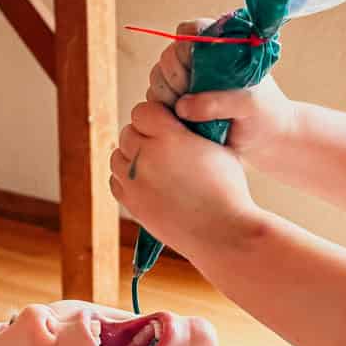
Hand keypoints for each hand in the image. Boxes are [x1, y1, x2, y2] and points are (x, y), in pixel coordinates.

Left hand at [110, 101, 264, 262]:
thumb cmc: (229, 191)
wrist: (224, 234)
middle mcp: (146, 157)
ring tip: (155, 165)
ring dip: (133, 157)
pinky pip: (116, 181)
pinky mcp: (133, 204)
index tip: (167, 124)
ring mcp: (135, 183)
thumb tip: (181, 119)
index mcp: (169, 137)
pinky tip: (148, 182)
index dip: (155, 116)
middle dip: (144, 136)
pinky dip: (128, 179)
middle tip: (164, 147)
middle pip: (128, 132)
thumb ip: (194, 130)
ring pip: (118, 157)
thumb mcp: (219, 149)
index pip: (142, 111)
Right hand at [145, 19, 298, 169]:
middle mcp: (200, 59)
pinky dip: (163, 109)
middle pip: (169, 56)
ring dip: (166, 94)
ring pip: (159, 77)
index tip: (194, 73)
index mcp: (220, 45)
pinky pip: (158, 98)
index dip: (184, 51)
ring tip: (188, 114)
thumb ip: (219, 102)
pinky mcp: (180, 102)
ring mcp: (188, 80)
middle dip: (174, 78)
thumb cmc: (265, 115)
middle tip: (190, 97)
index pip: (189, 32)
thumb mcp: (248, 105)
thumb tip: (182, 107)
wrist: (268, 139)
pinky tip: (181, 121)